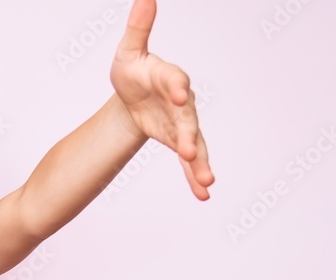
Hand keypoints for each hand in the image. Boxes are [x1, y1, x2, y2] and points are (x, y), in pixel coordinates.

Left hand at [110, 0, 213, 199]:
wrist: (133, 95)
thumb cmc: (132, 70)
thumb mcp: (129, 51)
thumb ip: (138, 28)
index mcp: (168, 77)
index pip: (174, 80)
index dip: (176, 86)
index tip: (178, 94)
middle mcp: (182, 102)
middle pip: (188, 119)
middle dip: (189, 134)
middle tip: (188, 149)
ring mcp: (183, 124)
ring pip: (195, 144)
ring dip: (200, 162)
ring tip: (207, 180)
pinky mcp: (179, 141)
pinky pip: (189, 161)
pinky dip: (194, 176)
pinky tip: (203, 194)